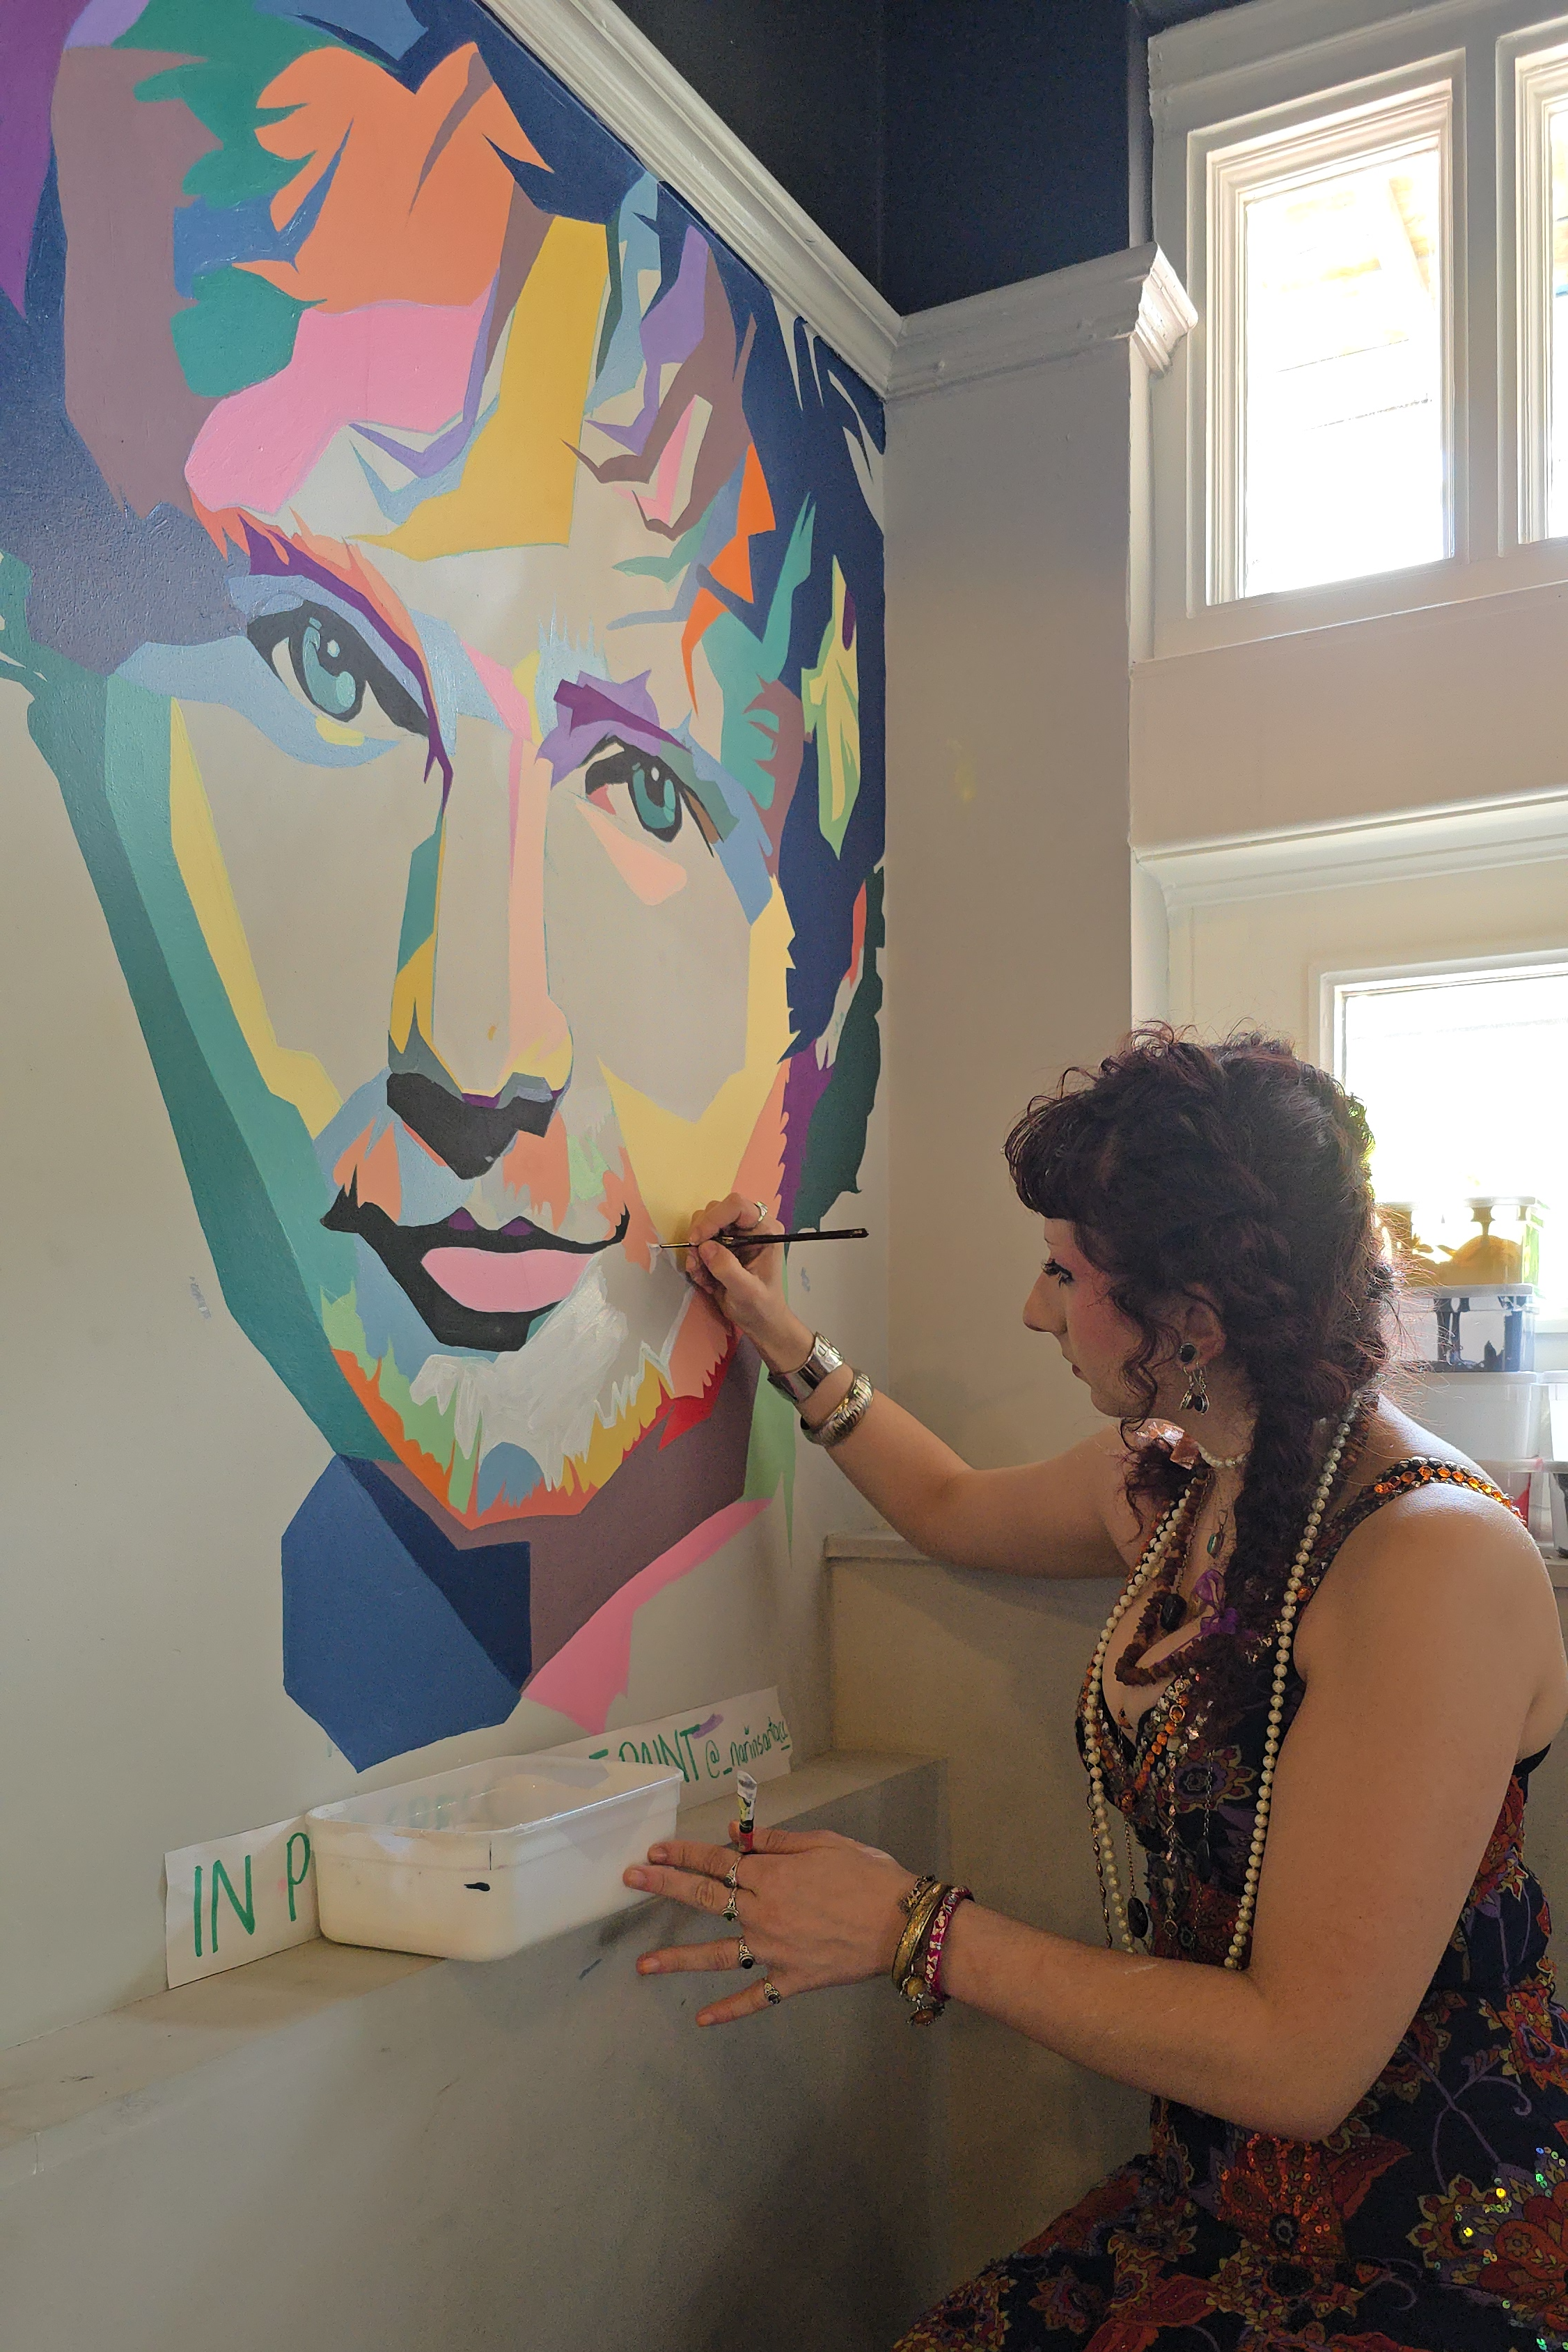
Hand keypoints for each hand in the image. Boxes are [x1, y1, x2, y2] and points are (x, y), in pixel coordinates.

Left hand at [625, 1824, 917, 2025]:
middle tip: (630, 1880)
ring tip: (642, 1966)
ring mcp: (774, 1950)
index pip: (717, 1860)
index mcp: (772, 1874)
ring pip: (717, 1954)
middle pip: (704, 1897)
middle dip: (664, 1886)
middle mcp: (764, 1912)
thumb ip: (777, 1841)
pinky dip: (729, 2010)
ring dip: (677, 1959)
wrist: (904, 1925)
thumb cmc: (869, 1876)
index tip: (656, 1849)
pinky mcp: (792, 1979)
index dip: (684, 1852)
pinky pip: (755, 1998)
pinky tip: (701, 2020)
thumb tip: (736, 1833)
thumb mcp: (826, 1843)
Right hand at [683, 1193, 810, 1370]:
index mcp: (765, 1230)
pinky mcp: (722, 1246)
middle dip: (701, 1236)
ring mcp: (734, 1235)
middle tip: (697, 1264)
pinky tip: (705, 1279)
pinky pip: (698, 1242)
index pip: (736, 1206)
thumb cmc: (761, 1307)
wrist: (760, 1322)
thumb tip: (705, 1247)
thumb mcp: (747, 1292)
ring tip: (702, 1276)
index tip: (698, 1240)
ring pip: (703, 1225)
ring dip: (696, 1251)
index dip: (713, 1218)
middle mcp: (750, 1227)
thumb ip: (728, 1269)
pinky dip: (696, 1260)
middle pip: (715, 1211)